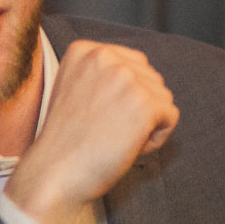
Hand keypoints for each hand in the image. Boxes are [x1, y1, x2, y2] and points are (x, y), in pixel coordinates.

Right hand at [3, 41, 179, 223]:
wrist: (54, 173)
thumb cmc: (66, 142)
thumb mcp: (75, 90)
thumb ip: (105, 75)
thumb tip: (145, 76)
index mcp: (84, 50)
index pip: (133, 63)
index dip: (124, 96)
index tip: (98, 116)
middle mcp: (105, 56)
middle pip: (151, 79)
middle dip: (138, 108)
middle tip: (106, 130)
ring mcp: (126, 78)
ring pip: (163, 98)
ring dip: (147, 124)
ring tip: (114, 139)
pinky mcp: (144, 103)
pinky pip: (170, 117)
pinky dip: (155, 139)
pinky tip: (127, 147)